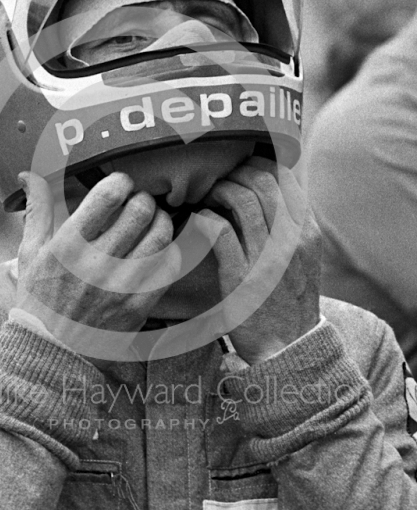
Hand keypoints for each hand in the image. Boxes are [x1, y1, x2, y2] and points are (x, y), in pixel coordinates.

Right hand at [16, 171, 181, 355]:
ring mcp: (120, 286)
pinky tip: (159, 251)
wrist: (50, 351)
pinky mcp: (139, 306)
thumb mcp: (30, 253)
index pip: (107, 196)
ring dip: (162, 221)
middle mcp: (96, 263)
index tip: (120, 184)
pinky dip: (169, 252)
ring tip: (154, 222)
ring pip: (160, 237)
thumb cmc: (39, 299)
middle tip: (138, 203)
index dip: (120, 181)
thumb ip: (37, 211)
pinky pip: (168, 269)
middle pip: (140, 211)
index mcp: (68, 246)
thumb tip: (29, 175)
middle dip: (143, 200)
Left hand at [197, 157, 320, 364]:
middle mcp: (291, 240)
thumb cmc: (290, 298)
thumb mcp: (304, 258)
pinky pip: (219, 230)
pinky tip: (202, 220)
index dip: (259, 164)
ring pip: (241, 199)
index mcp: (307, 232)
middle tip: (221, 178)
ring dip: (219, 190)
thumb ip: (291, 225)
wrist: (288, 345)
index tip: (243, 167)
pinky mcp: (240, 275)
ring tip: (210, 196)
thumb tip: (269, 189)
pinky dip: (206, 218)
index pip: (285, 178)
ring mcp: (266, 257)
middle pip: (262, 181)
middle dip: (236, 172)